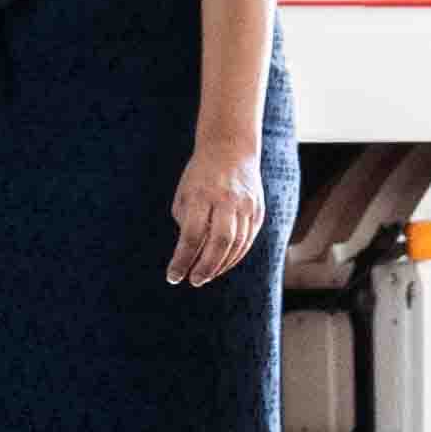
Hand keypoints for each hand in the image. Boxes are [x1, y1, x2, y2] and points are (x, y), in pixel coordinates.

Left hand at [167, 140, 266, 288]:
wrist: (230, 150)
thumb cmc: (199, 177)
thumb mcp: (184, 195)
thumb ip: (186, 224)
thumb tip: (188, 256)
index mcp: (202, 196)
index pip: (192, 235)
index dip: (182, 260)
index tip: (173, 277)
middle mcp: (226, 201)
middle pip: (219, 242)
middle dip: (205, 267)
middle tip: (193, 281)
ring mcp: (246, 206)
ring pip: (237, 245)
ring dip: (220, 266)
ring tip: (205, 276)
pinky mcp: (258, 211)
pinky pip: (248, 241)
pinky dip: (234, 257)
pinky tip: (221, 265)